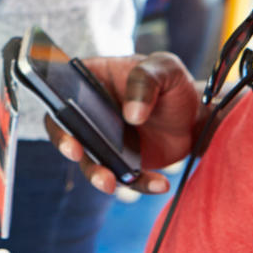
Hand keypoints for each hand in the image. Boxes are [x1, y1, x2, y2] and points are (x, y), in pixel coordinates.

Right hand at [45, 52, 207, 194]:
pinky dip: (139, 184)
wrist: (195, 114)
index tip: (63, 118)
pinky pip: (125, 178)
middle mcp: (92, 113)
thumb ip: (146, 81)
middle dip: (68, 145)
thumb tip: (131, 114)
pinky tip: (158, 183)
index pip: (63, 90)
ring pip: (91, 161)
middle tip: (77, 153)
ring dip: (97, 174)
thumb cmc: (172, 83)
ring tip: (112, 182)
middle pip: (68, 130)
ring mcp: (105, 141)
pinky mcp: (123, 164)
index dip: (57, 105)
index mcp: (93, 81)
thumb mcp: (164, 68)